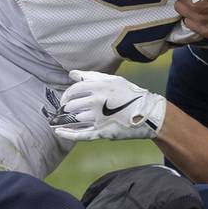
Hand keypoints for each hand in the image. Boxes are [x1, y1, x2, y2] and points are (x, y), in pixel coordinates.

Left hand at [44, 70, 166, 141]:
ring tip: (68, 119)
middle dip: (68, 108)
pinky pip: (80, 134)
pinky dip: (67, 134)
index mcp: (99, 86)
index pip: (73, 90)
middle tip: (68, 110)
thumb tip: (72, 74)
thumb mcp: (113, 80)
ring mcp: (99, 118)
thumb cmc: (130, 94)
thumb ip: (90, 76)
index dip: (66, 95)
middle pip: (72, 106)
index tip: (65, 100)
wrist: (149, 114)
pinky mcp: (102, 132)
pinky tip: (58, 132)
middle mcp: (97, 101)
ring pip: (76, 119)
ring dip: (70, 119)